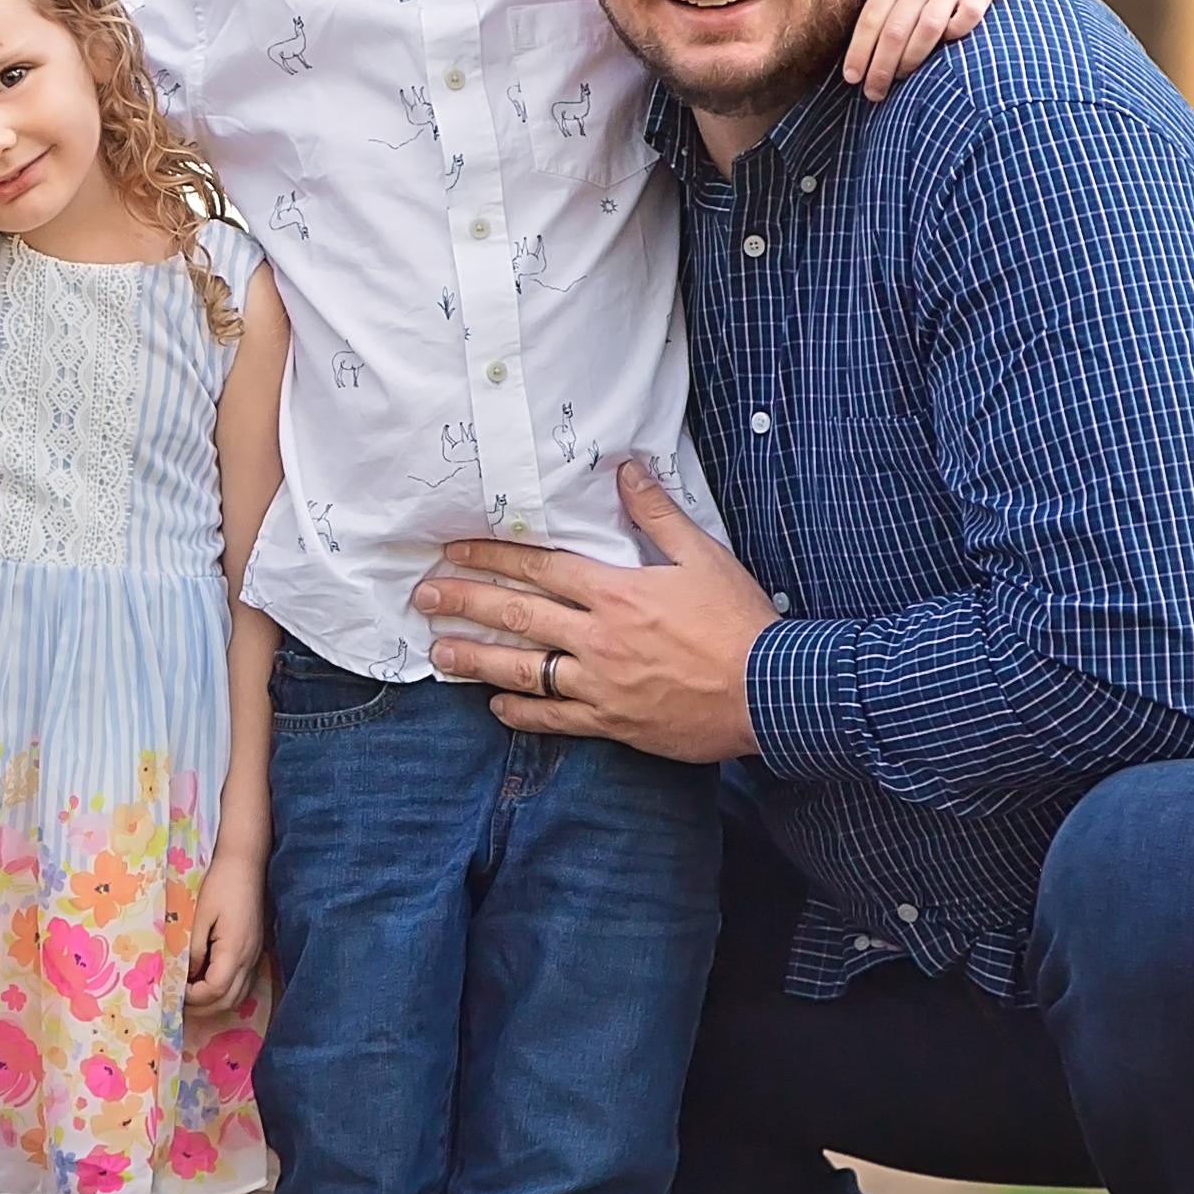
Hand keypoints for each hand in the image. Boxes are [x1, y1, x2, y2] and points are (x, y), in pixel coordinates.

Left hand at [181, 838, 269, 1017]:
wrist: (246, 864)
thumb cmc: (221, 884)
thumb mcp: (200, 915)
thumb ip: (192, 949)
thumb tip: (185, 976)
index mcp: (235, 950)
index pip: (215, 990)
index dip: (193, 997)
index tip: (173, 990)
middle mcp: (249, 958)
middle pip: (228, 1000)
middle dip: (202, 1008)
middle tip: (177, 1002)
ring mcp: (255, 956)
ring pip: (238, 996)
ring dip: (214, 1003)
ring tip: (190, 996)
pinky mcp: (255, 951)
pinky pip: (242, 983)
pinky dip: (225, 991)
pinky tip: (207, 982)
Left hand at [413, 460, 772, 762]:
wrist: (769, 691)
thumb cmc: (739, 622)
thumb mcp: (703, 555)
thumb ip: (657, 514)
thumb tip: (626, 471)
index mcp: (617, 592)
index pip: (540, 568)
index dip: (493, 556)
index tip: (455, 552)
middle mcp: (598, 638)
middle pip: (517, 615)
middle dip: (465, 602)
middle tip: (423, 597)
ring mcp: (601, 684)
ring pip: (524, 669)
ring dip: (476, 658)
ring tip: (439, 651)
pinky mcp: (613, 722)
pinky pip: (555, 718)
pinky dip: (522, 712)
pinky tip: (495, 705)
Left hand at [845, 0, 1009, 91]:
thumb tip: (861, 45)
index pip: (870, 19)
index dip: (859, 51)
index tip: (852, 78)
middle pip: (894, 30)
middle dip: (880, 67)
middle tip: (873, 93)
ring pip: (926, 28)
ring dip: (911, 58)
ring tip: (901, 80)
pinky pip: (968, 16)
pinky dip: (957, 31)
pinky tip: (948, 47)